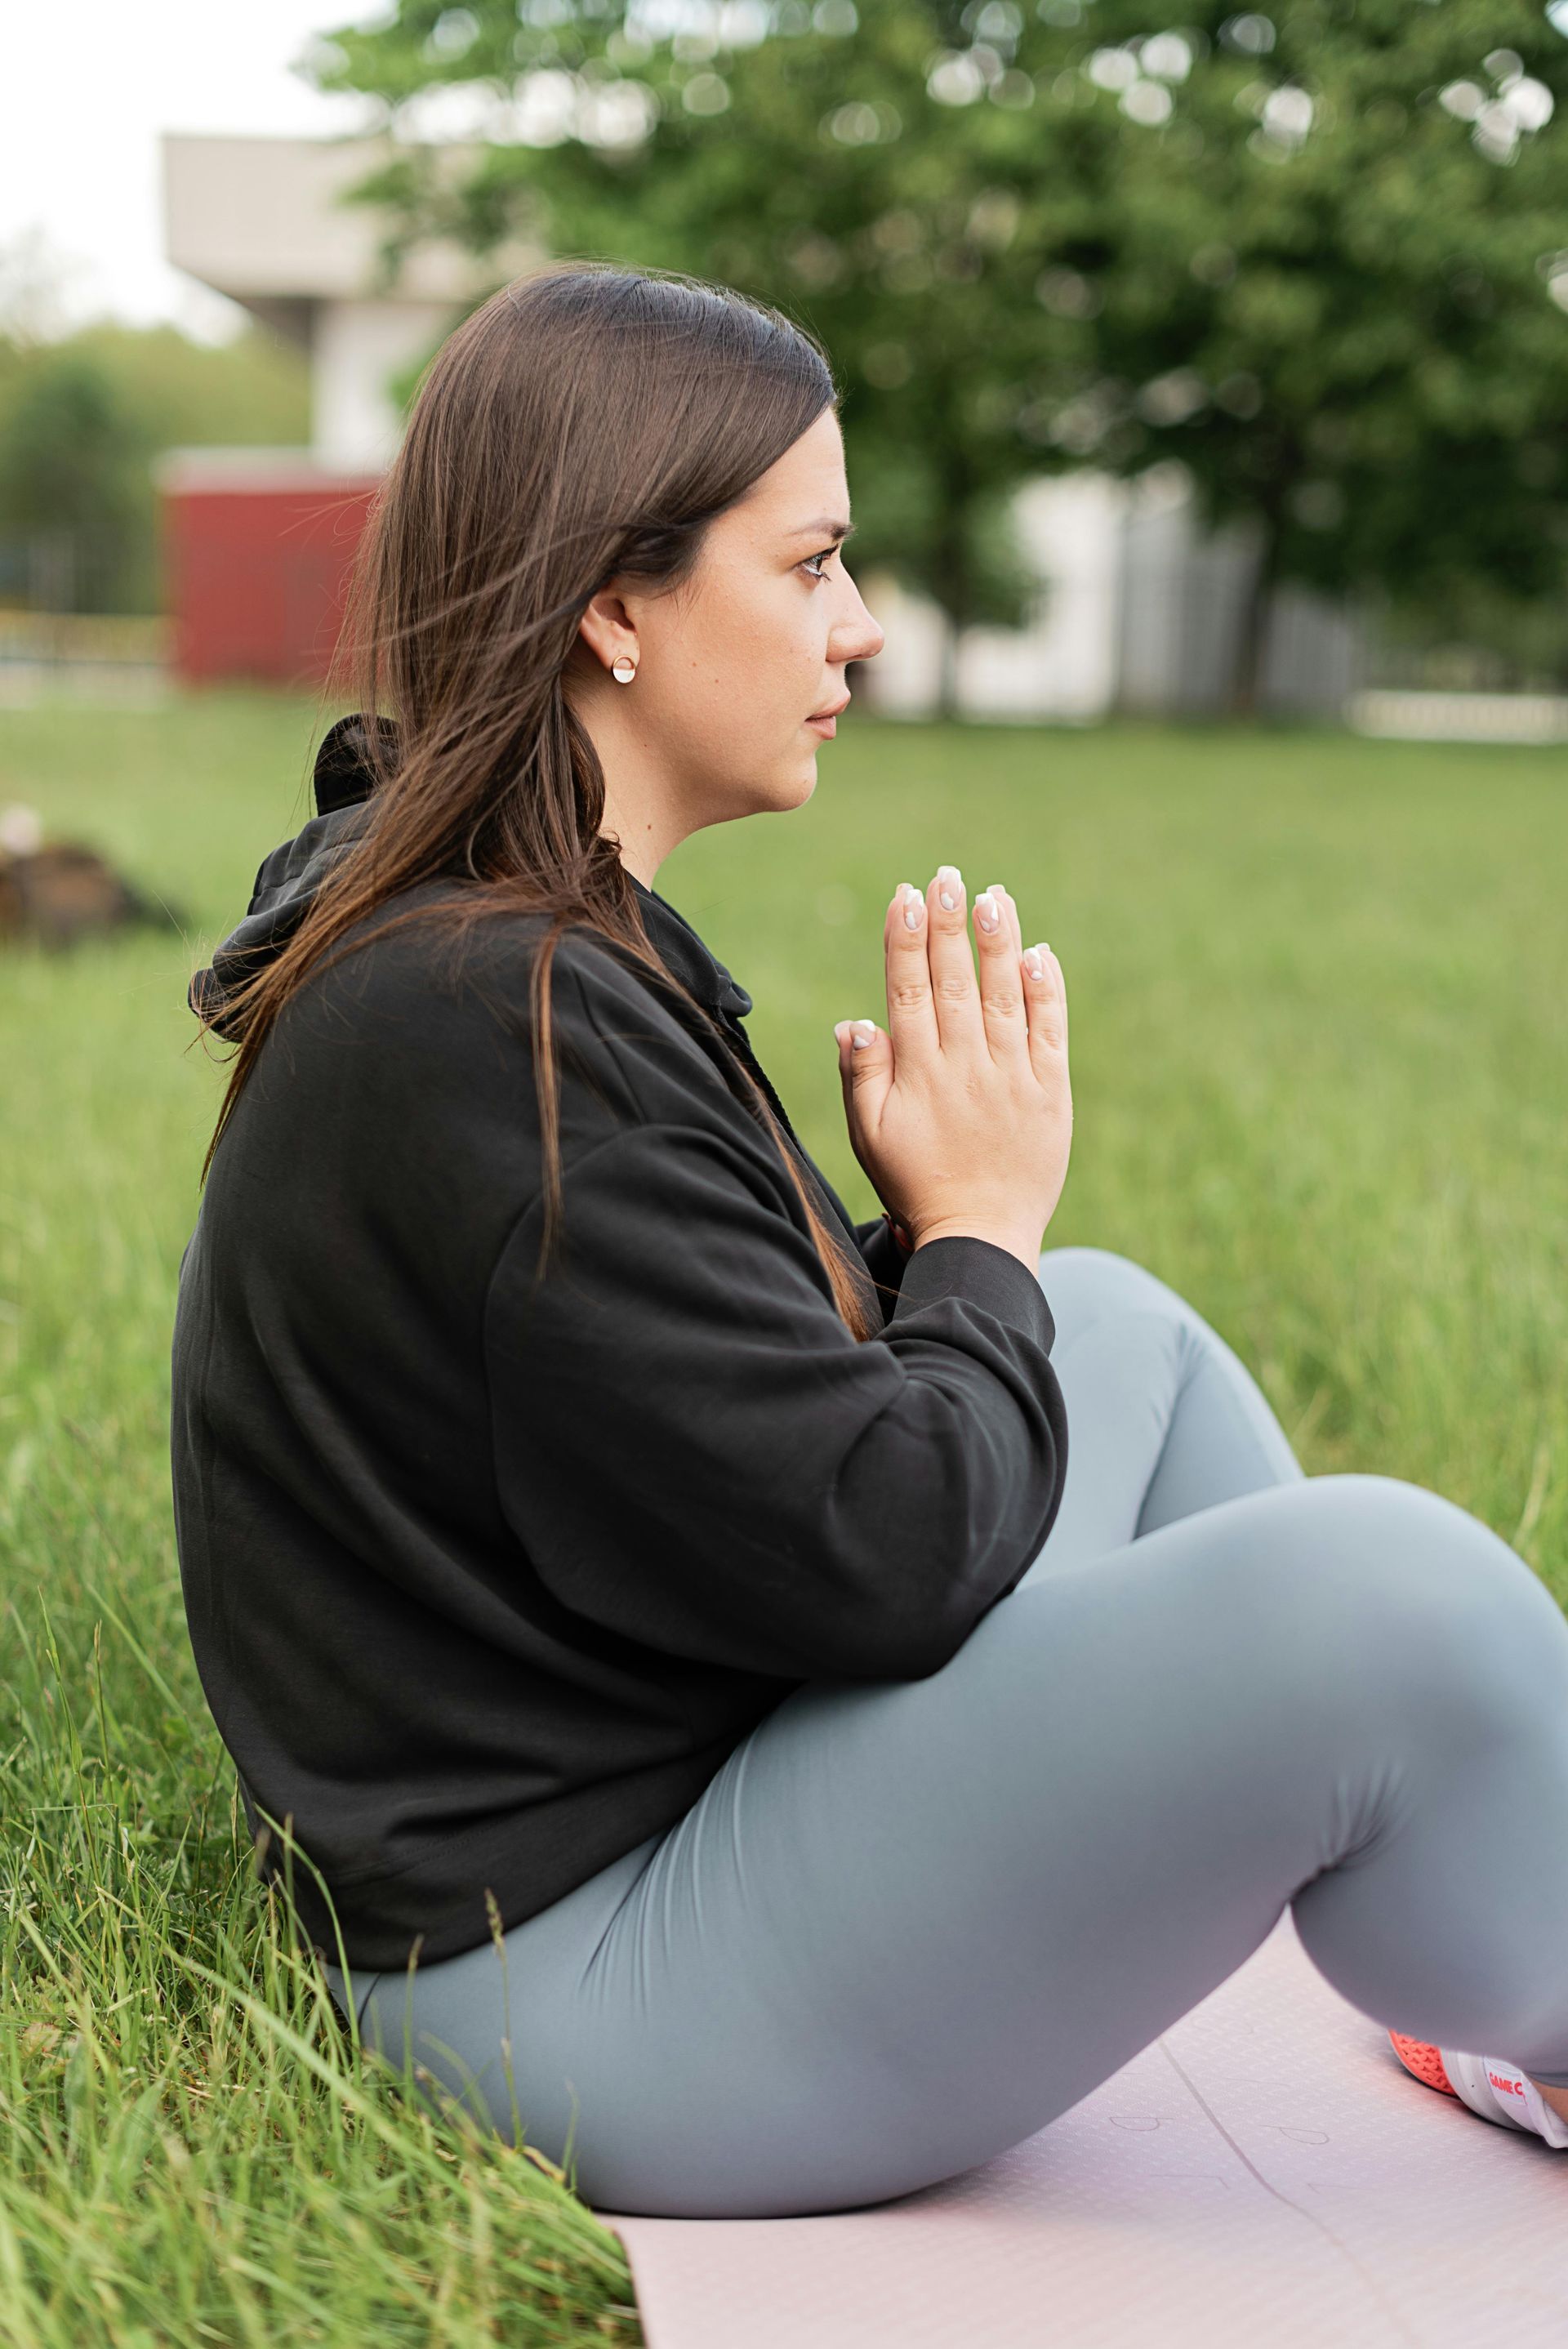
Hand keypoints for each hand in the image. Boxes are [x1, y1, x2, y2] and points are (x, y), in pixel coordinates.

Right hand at [833, 868, 1071, 1271]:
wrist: (981, 1237)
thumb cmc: (914, 1185)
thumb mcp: (869, 1137)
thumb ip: (860, 1077)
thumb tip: (855, 1022)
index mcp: (917, 1073)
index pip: (909, 991)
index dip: (906, 940)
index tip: (907, 896)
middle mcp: (964, 1067)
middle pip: (955, 982)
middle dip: (948, 926)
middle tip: (947, 877)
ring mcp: (1011, 1077)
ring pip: (1005, 996)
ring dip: (998, 942)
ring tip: (992, 897)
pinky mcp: (1049, 1092)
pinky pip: (1049, 1030)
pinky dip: (1045, 991)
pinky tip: (1038, 953)